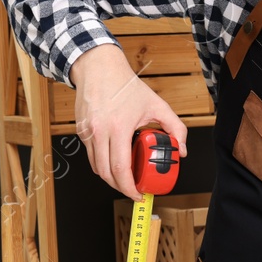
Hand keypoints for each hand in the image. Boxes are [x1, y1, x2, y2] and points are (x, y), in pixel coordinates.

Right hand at [70, 43, 188, 198]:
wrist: (98, 68)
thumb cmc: (126, 86)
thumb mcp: (157, 105)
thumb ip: (176, 128)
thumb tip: (181, 151)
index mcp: (118, 126)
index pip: (120, 168)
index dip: (128, 187)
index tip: (138, 193)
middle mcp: (99, 131)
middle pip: (105, 173)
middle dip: (119, 187)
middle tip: (133, 189)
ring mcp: (87, 132)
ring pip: (95, 167)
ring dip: (109, 177)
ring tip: (125, 178)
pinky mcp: (80, 131)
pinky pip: (91, 154)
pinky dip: (101, 162)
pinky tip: (114, 160)